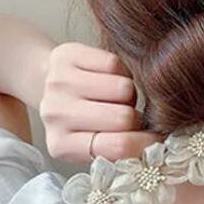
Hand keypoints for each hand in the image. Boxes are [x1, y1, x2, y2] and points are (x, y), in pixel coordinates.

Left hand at [39, 43, 158, 162]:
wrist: (44, 80)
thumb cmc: (77, 116)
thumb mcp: (89, 141)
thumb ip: (115, 146)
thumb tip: (155, 143)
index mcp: (61, 145)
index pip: (117, 147)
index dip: (145, 143)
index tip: (159, 139)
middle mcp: (55, 115)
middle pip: (124, 117)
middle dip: (135, 116)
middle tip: (127, 115)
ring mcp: (58, 84)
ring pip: (124, 88)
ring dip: (129, 93)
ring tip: (116, 96)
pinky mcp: (66, 57)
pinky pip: (114, 63)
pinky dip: (121, 70)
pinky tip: (109, 77)